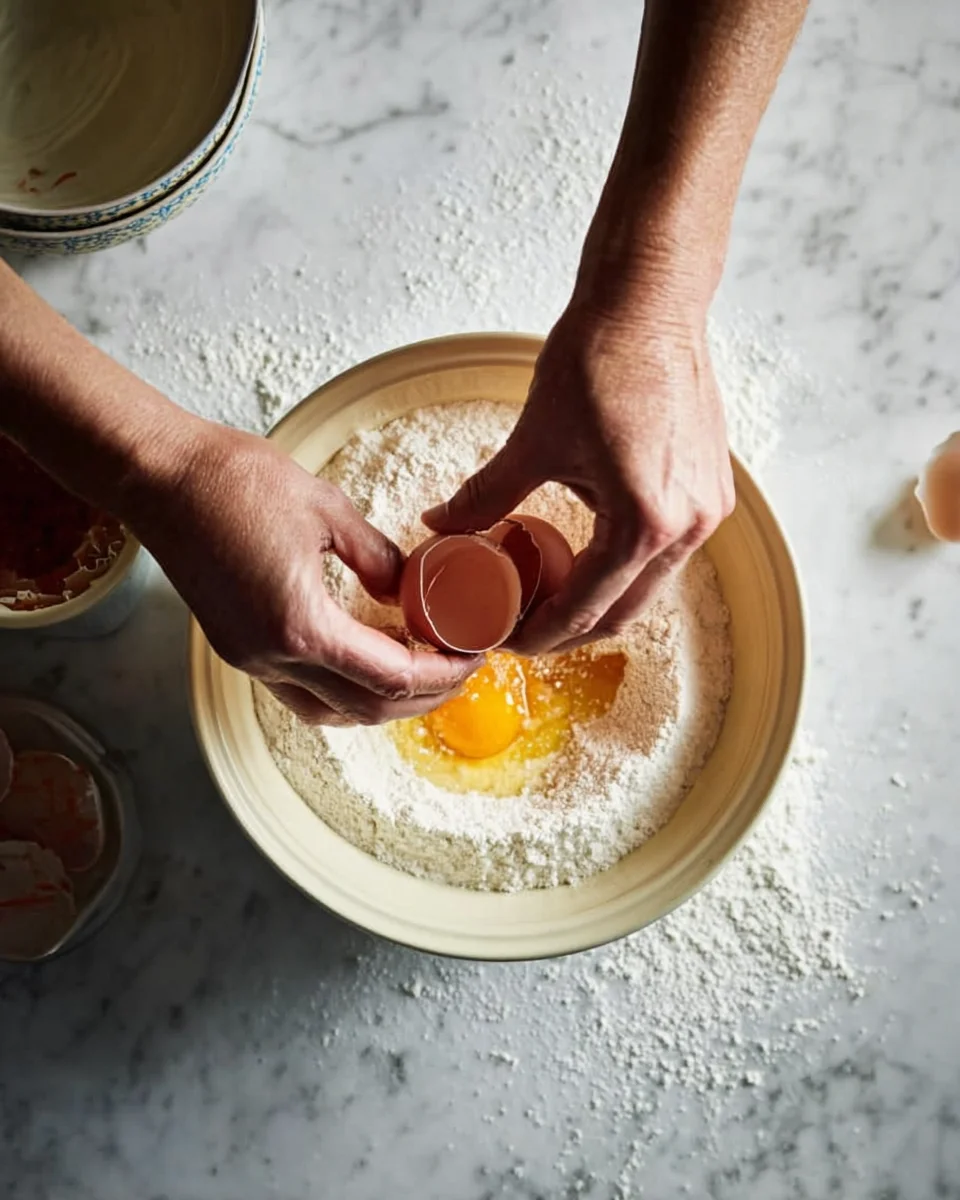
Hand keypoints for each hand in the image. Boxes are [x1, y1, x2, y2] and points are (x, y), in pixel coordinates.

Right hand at [129, 423, 478, 724]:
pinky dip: (342, 688)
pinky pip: (300, 691)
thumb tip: (405, 590)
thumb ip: (377, 558)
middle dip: (421, 698)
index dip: (441, 672)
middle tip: (459, 671)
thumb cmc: (236, 483)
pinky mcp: (237, 647)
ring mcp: (249, 658)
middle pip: (365, 708)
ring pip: (329, 711)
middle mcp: (273, 657)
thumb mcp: (328, 510)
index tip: (473, 656)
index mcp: (301, 626)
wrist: (159, 478)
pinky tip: (366, 659)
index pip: (390, 676)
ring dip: (380, 702)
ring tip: (419, 672)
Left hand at [423, 296, 734, 653]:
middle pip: (624, 612)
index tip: (506, 639)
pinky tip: (587, 552)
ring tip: (548, 591)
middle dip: (570, 627)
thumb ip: (485, 496)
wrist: (651, 300)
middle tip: (521, 624)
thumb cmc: (603, 358)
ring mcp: (707, 509)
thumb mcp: (534, 440)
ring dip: (600, 597)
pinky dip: (625, 565)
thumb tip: (441, 526)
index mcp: (646, 524)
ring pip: (648, 586)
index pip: (586, 609)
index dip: (540, 633)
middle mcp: (689, 526)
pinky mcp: (711, 488)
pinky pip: (666, 551)